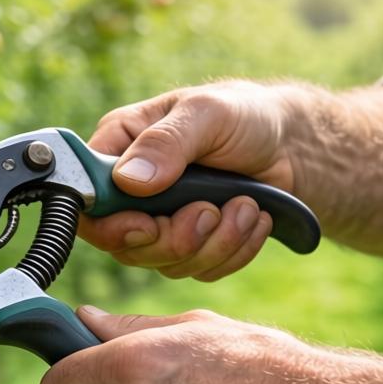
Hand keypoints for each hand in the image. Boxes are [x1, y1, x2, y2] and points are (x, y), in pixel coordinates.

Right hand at [79, 81, 297, 280]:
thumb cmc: (246, 115)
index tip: (148, 225)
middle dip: (174, 238)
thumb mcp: (208, 113)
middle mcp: (132, 189)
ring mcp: (161, 220)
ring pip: (164, 263)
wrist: (294, 146)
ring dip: (213, 243)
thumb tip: (128, 180)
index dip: (111, 225)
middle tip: (210, 211)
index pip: (88, 199)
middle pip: (124, 243)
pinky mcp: (192, 244)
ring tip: (246, 207)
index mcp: (120, 147)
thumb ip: (167, 142)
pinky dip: (233, 252)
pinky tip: (254, 220)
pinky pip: (199, 270)